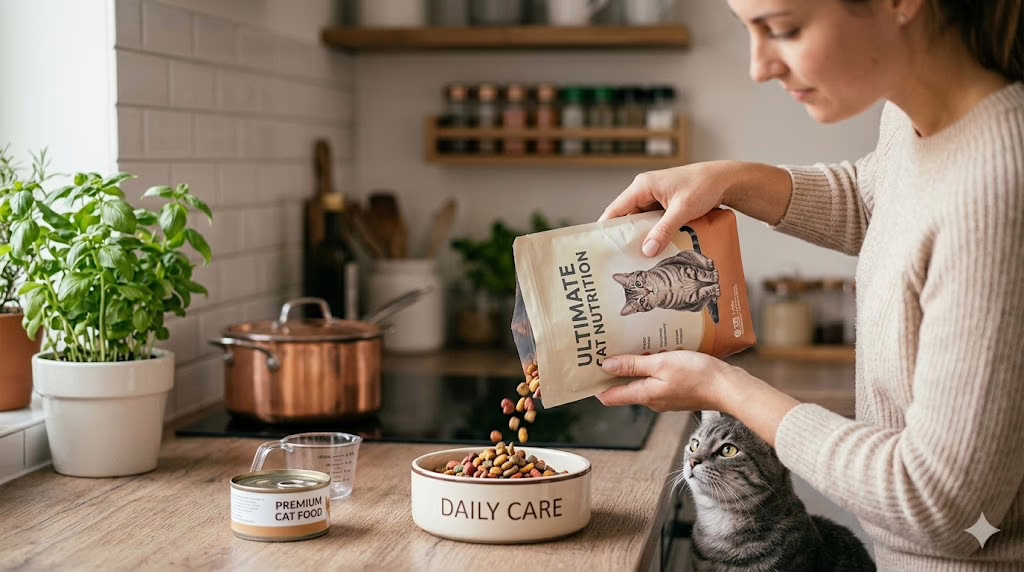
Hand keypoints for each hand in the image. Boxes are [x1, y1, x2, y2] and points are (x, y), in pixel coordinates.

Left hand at [596, 351, 729, 412]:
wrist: (728, 387)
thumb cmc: (698, 375)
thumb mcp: (661, 364)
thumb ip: (633, 366)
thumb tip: (606, 366)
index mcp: (644, 395)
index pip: (610, 396)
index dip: (595, 385)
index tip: (586, 371)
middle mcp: (652, 400)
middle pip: (624, 388)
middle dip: (613, 372)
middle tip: (603, 352)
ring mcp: (665, 397)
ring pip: (641, 382)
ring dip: (632, 368)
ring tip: (626, 348)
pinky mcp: (677, 391)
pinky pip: (656, 380)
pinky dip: (650, 368)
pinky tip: (654, 354)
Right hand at [599, 161, 739, 256]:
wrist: (725, 180)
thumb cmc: (704, 185)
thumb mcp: (683, 209)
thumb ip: (664, 229)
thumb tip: (647, 250)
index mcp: (642, 186)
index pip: (615, 210)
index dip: (606, 229)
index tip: (601, 248)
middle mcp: (644, 191)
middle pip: (626, 218)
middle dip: (624, 237)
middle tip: (620, 259)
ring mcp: (654, 199)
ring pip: (640, 222)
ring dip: (641, 237)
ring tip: (635, 258)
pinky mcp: (664, 206)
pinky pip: (652, 223)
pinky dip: (653, 235)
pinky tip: (654, 249)